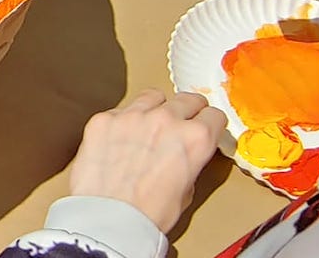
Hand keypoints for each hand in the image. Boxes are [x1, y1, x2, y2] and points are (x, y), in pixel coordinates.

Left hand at [67, 90, 225, 232]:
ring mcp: (132, 115)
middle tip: (181, 124)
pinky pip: (120, 110)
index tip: (205, 127)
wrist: (109, 220)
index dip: (210, 124)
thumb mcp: (186, 191)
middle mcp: (166, 120)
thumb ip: (189, 163)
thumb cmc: (147, 215)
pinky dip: (123, 122)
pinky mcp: (104, 119)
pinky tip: (120, 140)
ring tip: (149, 128)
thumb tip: (182, 156)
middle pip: (187, 99)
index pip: (214, 115)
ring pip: (153, 97)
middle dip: (188, 111)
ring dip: (155, 109)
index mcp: (195, 139)